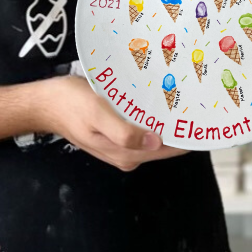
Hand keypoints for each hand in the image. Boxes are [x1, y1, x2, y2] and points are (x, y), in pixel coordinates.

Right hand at [32, 75, 188, 170]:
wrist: (44, 103)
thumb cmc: (70, 104)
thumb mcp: (97, 114)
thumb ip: (124, 132)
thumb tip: (156, 141)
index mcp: (126, 153)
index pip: (169, 149)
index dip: (188, 136)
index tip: (207, 117)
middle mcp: (128, 154)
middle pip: (164, 144)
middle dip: (182, 126)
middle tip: (201, 100)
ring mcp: (122, 146)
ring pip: (155, 136)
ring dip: (169, 121)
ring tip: (187, 97)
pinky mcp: (116, 134)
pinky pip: (143, 128)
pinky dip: (154, 117)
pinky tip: (160, 100)